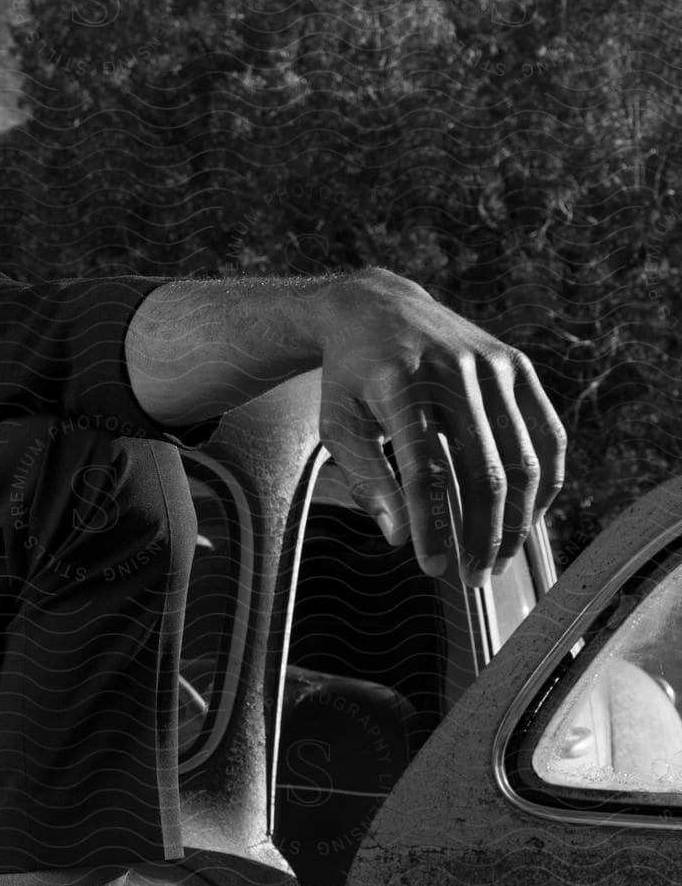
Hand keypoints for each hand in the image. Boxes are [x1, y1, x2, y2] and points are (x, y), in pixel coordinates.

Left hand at [315, 268, 565, 585]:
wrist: (376, 308)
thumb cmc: (352, 377)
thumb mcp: (339, 424)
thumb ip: (367, 479)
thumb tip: (401, 537)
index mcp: (399, 386)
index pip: (425, 471)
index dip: (434, 524)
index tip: (434, 568)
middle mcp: (452, 371)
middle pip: (484, 470)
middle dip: (483, 533)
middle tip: (474, 577)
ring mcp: (492, 366)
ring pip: (524, 457)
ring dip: (518, 518)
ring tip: (500, 558)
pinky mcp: (516, 364)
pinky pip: (546, 432)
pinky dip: (544, 481)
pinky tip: (527, 517)